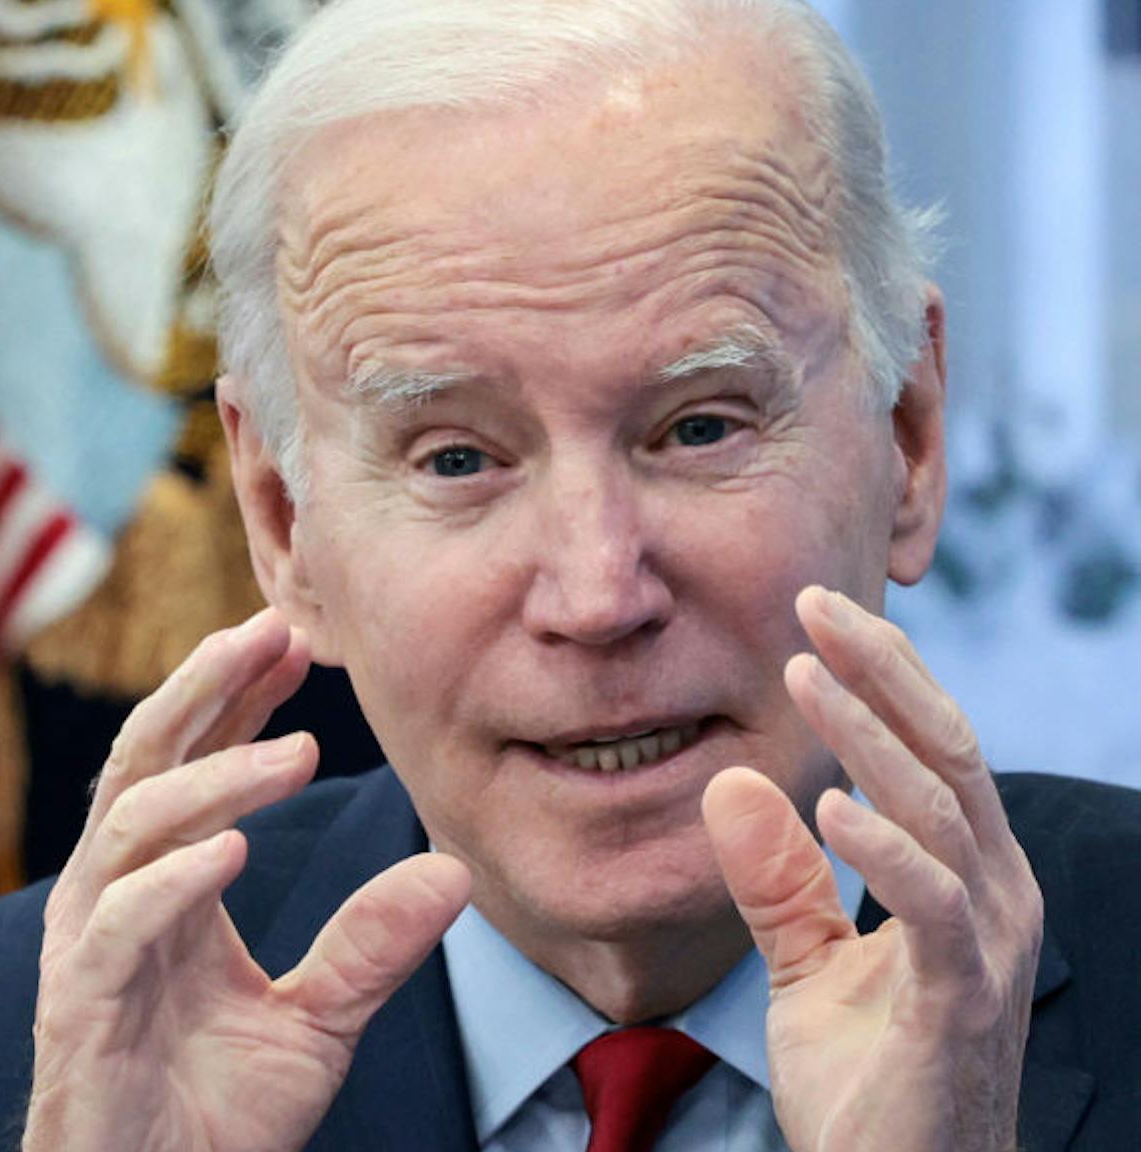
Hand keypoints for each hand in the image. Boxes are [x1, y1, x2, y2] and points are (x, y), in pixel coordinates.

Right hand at [23, 609, 470, 1151]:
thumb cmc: (218, 1115)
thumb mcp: (319, 1022)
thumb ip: (373, 947)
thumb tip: (452, 870)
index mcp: (161, 884)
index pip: (190, 760)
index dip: (235, 697)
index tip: (296, 640)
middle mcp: (114, 893)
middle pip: (146, 758)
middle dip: (205, 688)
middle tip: (271, 629)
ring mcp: (88, 941)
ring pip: (133, 823)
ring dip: (214, 777)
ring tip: (294, 752)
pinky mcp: (79, 1000)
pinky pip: (120, 922)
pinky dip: (174, 879)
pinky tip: (233, 849)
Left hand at [702, 586, 1041, 1151]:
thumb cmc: (871, 1083)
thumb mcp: (806, 965)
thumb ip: (778, 879)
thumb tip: (732, 781)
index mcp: (963, 878)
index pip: (930, 749)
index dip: (880, 675)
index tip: (811, 611)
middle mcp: (992, 897)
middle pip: (948, 752)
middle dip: (883, 670)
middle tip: (812, 601)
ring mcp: (984, 947)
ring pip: (941, 810)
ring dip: (870, 735)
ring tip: (804, 674)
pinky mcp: (958, 1002)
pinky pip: (930, 907)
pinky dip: (883, 847)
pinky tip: (828, 801)